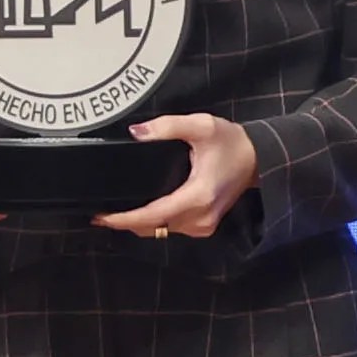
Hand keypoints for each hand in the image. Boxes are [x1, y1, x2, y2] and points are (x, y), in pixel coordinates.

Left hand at [98, 110, 260, 239]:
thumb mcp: (201, 126)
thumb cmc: (231, 142)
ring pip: (160, 231)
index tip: (101, 217)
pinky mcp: (204, 226)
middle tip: (98, 215)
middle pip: (153, 228)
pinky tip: (138, 213)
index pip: (153, 216)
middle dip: (124, 223)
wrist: (258, 157)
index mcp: (198, 196)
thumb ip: (167, 126)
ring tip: (113, 213)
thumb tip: (136, 132)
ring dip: (137, 224)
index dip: (124, 219)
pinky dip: (153, 223)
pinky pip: (171, 229)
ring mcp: (203, 225)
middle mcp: (200, 217)